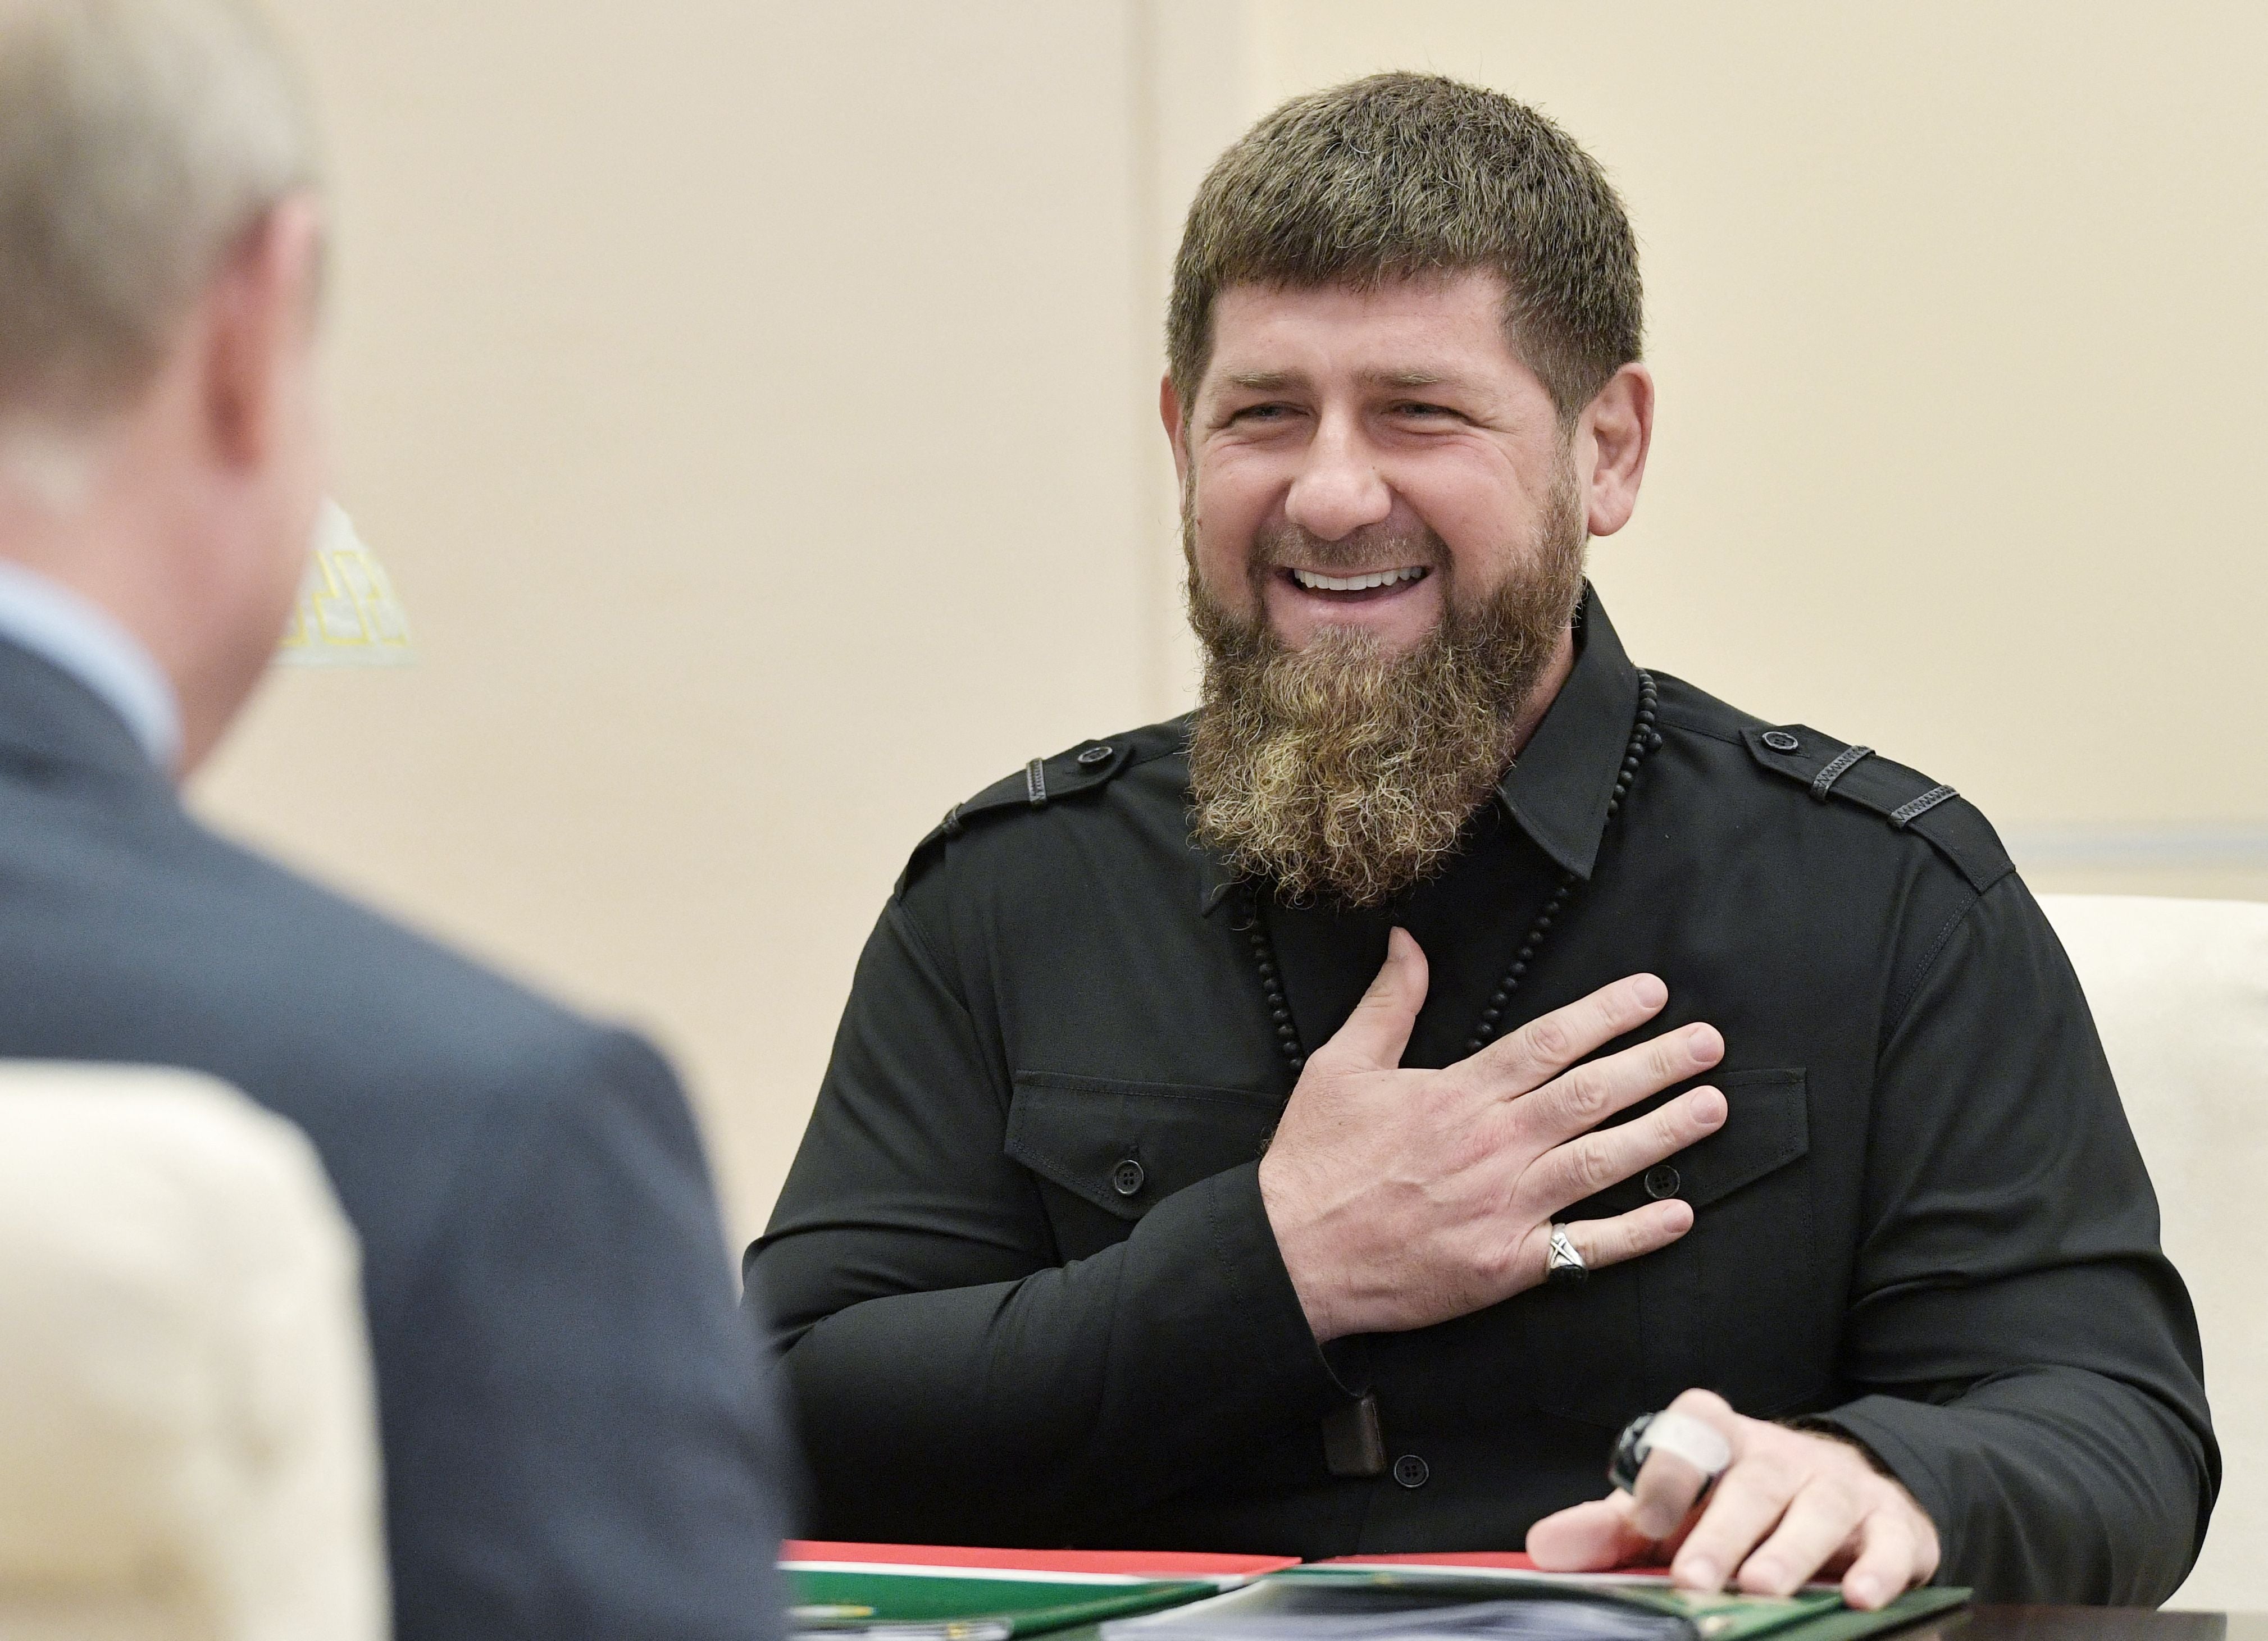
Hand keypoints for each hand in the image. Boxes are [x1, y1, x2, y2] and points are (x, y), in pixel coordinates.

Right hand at [1255, 927, 1725, 1341]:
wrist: (1291, 1255)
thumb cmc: (1315, 1162)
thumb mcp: (1340, 1066)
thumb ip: (1387, 1004)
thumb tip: (1408, 943)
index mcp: (1459, 1094)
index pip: (1551, 1042)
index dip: (1608, 1014)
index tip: (1654, 994)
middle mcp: (1493, 1144)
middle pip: (1593, 1094)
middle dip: (1658, 1064)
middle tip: (1709, 1044)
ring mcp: (1505, 1207)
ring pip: (1602, 1161)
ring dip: (1664, 1133)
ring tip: (1712, 1106)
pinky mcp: (1505, 1265)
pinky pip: (1586, 1248)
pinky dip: (1636, 1233)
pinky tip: (1679, 1214)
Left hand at [1526, 1389, 1940, 1609]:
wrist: (1841, 1497)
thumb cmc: (1735, 1510)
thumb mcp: (1672, 1513)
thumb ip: (1610, 1530)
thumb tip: (1543, 1549)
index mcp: (1722, 1442)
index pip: (1693, 1431)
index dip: (1667, 1470)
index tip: (1643, 1520)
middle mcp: (1782, 1456)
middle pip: (1753, 1482)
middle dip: (1723, 1531)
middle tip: (1696, 1578)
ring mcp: (1841, 1487)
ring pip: (1818, 1510)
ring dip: (1792, 1551)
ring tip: (1764, 1589)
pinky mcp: (1893, 1526)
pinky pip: (1892, 1544)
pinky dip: (1880, 1570)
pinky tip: (1860, 1597)